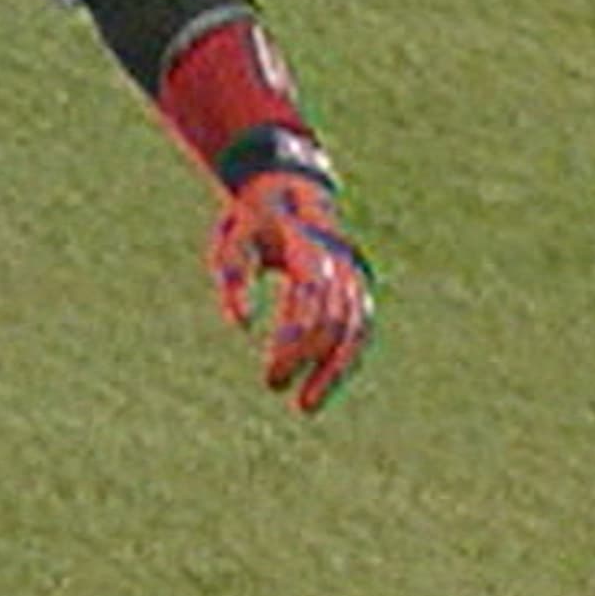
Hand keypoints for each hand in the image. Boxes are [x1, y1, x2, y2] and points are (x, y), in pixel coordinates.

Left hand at [209, 171, 375, 414]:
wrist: (289, 190)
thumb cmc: (253, 222)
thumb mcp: (234, 241)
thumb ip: (235, 278)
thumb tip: (242, 325)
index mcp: (309, 246)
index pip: (308, 301)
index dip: (292, 341)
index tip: (270, 373)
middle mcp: (340, 261)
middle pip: (332, 319)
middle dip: (305, 358)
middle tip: (273, 384)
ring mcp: (354, 274)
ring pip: (355, 329)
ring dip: (334, 370)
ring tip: (307, 405)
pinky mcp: (358, 287)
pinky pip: (360, 328)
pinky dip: (346, 359)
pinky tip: (325, 386)